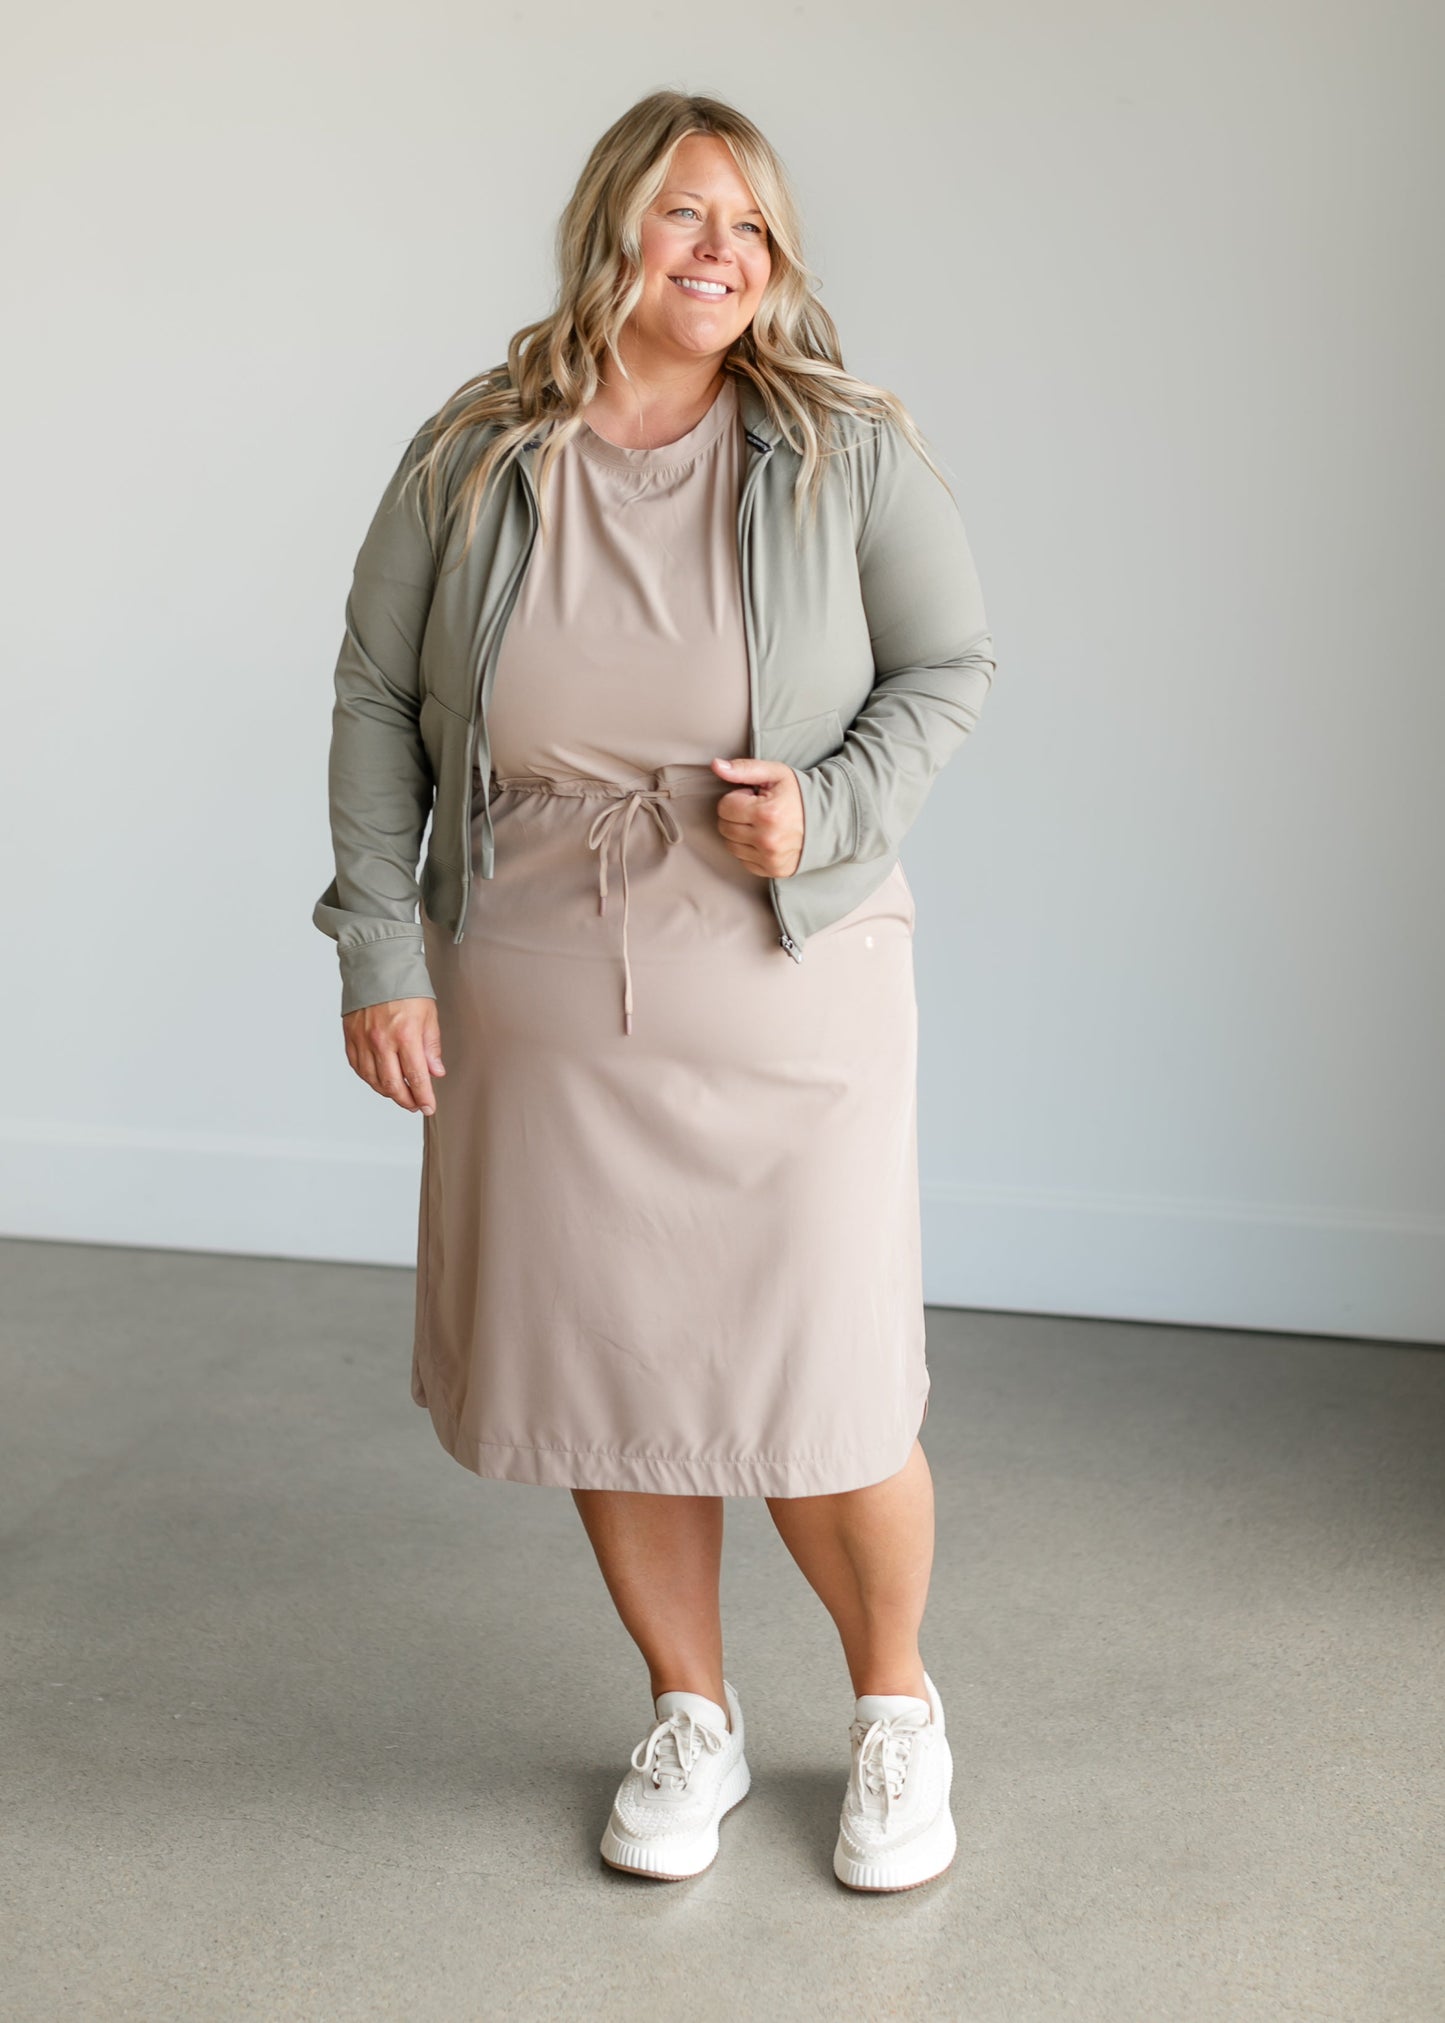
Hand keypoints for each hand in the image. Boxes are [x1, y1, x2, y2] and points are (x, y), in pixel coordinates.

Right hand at [342, 997, 445, 1115]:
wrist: (377, 967)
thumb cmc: (405, 988)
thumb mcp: (428, 1015)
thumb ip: (431, 1047)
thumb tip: (435, 1072)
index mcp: (405, 1035)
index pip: (416, 1077)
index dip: (423, 1097)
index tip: (428, 1107)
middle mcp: (382, 1041)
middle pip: (392, 1085)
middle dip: (406, 1100)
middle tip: (415, 1105)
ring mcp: (363, 1041)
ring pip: (373, 1080)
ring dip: (388, 1093)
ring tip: (400, 1095)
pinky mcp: (350, 1038)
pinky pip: (359, 1068)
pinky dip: (370, 1079)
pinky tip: (380, 1081)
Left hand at [711, 756, 804, 877]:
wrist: (830, 819)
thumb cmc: (800, 794)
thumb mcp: (775, 773)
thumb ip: (743, 769)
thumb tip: (715, 766)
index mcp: (767, 813)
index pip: (724, 807)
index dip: (738, 798)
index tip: (754, 797)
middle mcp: (767, 840)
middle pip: (724, 827)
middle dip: (736, 815)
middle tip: (757, 809)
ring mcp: (770, 859)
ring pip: (731, 845)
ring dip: (740, 833)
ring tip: (762, 824)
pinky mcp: (773, 871)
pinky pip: (743, 860)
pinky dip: (749, 849)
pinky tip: (765, 838)